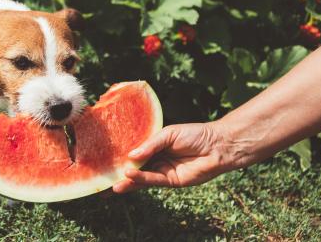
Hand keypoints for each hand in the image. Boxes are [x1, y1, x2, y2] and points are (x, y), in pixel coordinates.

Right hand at [113, 122, 235, 192]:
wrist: (217, 145)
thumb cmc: (195, 134)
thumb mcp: (168, 134)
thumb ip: (150, 145)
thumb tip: (130, 156)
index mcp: (154, 146)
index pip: (134, 152)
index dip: (120, 156)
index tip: (104, 160)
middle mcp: (157, 159)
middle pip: (135, 168)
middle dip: (119, 174)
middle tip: (102, 180)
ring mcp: (163, 171)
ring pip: (142, 178)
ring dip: (127, 181)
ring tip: (112, 185)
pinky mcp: (172, 181)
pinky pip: (153, 180)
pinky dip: (141, 179)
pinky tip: (129, 176)